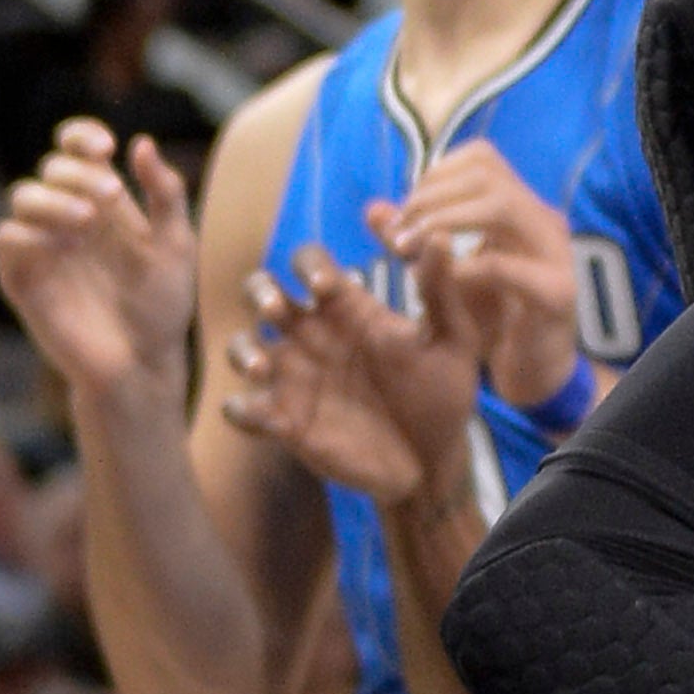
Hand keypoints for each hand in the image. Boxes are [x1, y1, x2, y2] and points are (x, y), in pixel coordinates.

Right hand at [0, 123, 198, 400]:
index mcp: (104, 202)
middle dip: (78, 172)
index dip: (80, 136)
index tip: (104, 146)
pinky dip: (29, 231)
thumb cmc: (162, 303)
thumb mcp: (176, 242)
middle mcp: (69, 218)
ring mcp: (44, 248)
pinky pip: (7, 239)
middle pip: (51, 169)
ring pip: (22, 196)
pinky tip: (61, 245)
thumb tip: (141, 142)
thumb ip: (165, 193)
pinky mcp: (23, 279)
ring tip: (87, 221)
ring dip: (52, 198)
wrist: (143, 362)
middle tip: (110, 196)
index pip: (75, 151)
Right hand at [221, 249, 482, 511]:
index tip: (325, 286)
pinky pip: (244, 409)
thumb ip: (440, 290)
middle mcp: (315, 336)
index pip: (311, 265)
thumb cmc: (442, 388)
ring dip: (242, 350)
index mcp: (350, 308)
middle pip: (263, 293)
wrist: (433, 458)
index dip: (309, 266)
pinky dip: (241, 408)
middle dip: (260, 293)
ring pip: (242, 348)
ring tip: (261, 367)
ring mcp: (297, 378)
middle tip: (277, 309)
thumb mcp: (451, 338)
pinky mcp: (286, 423)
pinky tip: (267, 415)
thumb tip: (438, 235)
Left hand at [369, 143, 586, 413]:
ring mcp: (554, 253)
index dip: (435, 175)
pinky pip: (506, 266)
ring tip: (407, 252)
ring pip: (501, 206)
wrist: (537, 370)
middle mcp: (542, 219)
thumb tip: (374, 208)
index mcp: (522, 208)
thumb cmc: (493, 316)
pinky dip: (464, 269)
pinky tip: (439, 284)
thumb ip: (415, 242)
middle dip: (430, 197)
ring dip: (443, 222)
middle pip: (486, 174)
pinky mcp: (556, 292)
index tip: (405, 211)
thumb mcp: (447, 274)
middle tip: (398, 234)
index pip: (481, 157)